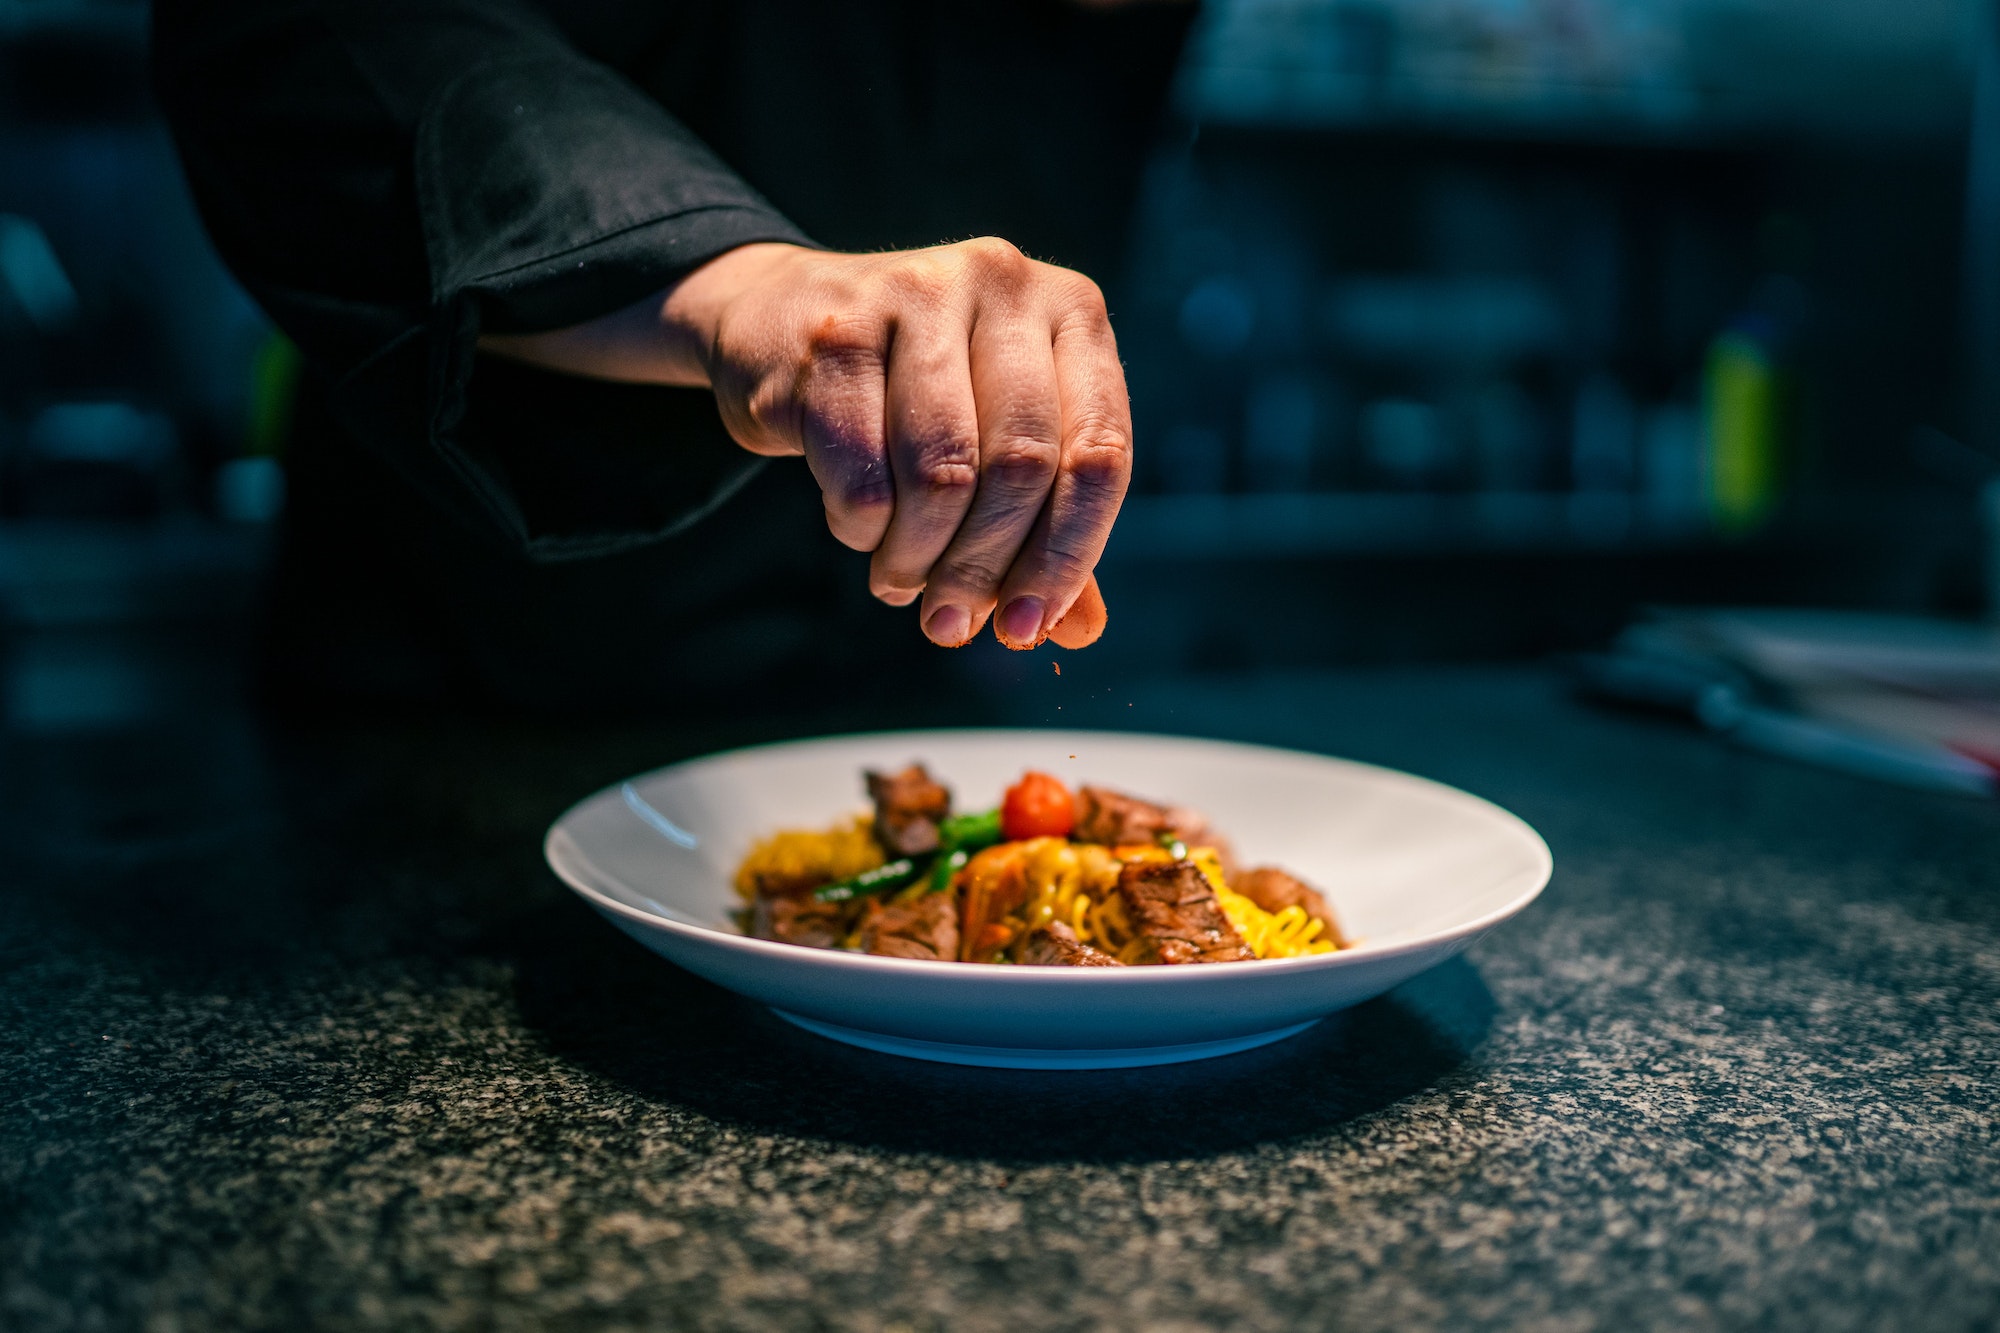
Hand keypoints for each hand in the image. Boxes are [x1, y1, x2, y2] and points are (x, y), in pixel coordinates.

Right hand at [482, 240, 1124, 648]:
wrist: (780, 316)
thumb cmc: (913, 393)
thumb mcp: (995, 440)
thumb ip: (1044, 526)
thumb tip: (1079, 631)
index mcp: (1072, 310)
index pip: (1099, 454)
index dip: (1066, 557)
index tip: (1025, 628)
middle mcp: (1004, 282)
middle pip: (1020, 468)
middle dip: (983, 568)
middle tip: (949, 623)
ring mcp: (915, 292)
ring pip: (939, 474)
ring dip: (916, 556)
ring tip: (898, 578)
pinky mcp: (834, 327)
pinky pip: (859, 469)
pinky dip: (859, 524)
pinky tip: (857, 524)